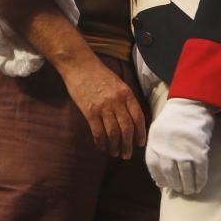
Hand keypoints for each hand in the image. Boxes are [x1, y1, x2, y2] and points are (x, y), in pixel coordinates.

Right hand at [0, 0, 145, 159]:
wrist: (79, 65)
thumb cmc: (99, 74)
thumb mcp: (118, 83)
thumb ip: (125, 99)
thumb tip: (133, 119)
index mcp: (126, 93)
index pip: (138, 116)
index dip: (140, 132)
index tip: (140, 143)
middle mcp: (117, 101)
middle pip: (127, 128)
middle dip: (128, 144)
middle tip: (127, 154)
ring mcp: (103, 107)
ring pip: (113, 133)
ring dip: (115, 147)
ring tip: (116, 153)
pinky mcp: (89, 112)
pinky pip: (98, 132)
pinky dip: (101, 143)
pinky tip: (102, 147)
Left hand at [146, 98, 214, 194]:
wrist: (190, 104)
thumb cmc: (173, 118)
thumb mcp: (158, 131)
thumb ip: (157, 149)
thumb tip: (158, 174)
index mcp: (155, 143)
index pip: (154, 167)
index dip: (160, 179)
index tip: (164, 185)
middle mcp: (167, 150)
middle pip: (170, 174)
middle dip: (175, 185)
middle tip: (179, 190)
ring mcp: (184, 151)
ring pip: (185, 175)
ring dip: (187, 186)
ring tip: (189, 190)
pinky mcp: (199, 151)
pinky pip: (199, 171)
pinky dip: (199, 180)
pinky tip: (199, 185)